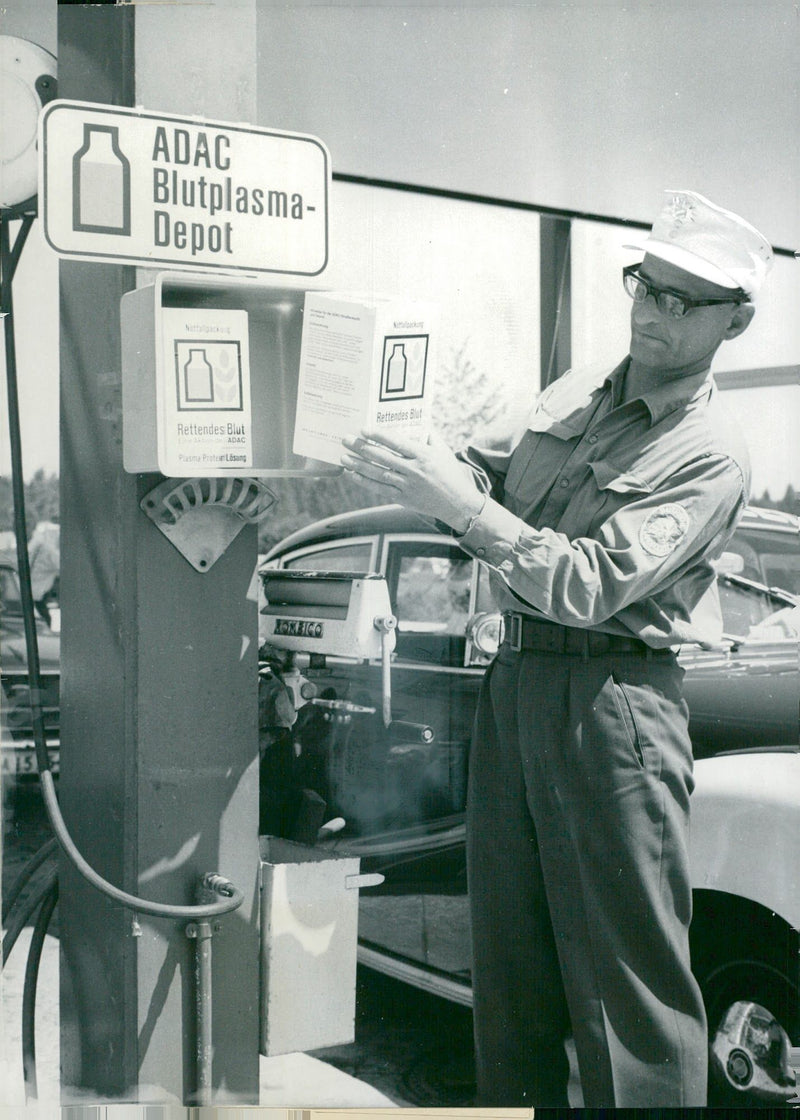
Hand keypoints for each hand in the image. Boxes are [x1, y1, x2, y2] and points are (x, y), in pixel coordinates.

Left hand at [341, 428, 483, 531]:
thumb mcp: (442, 451)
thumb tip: (415, 418)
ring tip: (344, 458)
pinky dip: (366, 482)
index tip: (364, 429)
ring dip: (359, 466)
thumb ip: (428, 434)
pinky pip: (381, 490)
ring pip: (378, 474)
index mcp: (424, 456)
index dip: (379, 436)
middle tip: (346, 440)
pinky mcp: (403, 499)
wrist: (458, 503)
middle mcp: (414, 471)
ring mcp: (408, 486)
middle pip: (383, 458)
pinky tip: (353, 475)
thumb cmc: (450, 473)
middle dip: (362, 448)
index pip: (397, 443)